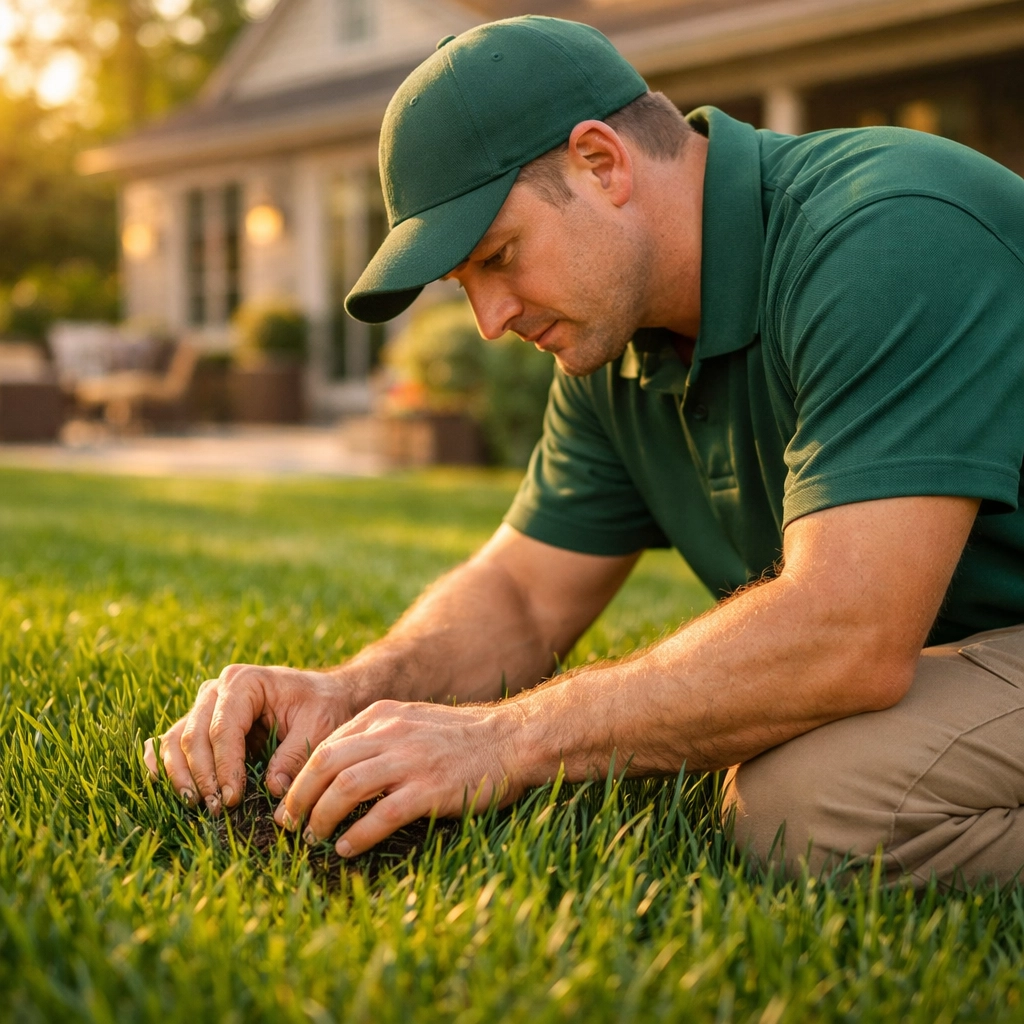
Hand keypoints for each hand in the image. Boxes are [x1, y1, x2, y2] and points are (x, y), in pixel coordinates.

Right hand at [143, 664, 357, 812]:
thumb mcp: (319, 725)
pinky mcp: (201, 722)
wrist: (322, 694)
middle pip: (194, 735)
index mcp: (245, 682)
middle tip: (216, 808)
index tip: (232, 798)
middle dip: (202, 775)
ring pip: (176, 740)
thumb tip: (272, 788)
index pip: (223, 728)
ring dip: (180, 774)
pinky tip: (160, 783)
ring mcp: (205, 705)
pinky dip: (164, 762)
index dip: (224, 766)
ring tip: (194, 804)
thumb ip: (295, 755)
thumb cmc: (321, 705)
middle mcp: (217, 690)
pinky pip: (172, 741)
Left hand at [275, 700, 525, 856]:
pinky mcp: (430, 788)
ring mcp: (411, 759)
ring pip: (345, 787)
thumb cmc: (464, 738)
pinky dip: (357, 834)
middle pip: (325, 763)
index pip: (326, 745)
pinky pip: (381, 815)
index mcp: (384, 715)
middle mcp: (391, 732)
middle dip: (299, 797)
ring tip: (315, 839)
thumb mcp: (415, 722)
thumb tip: (341, 771)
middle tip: (290, 825)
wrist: (513, 739)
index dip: (301, 778)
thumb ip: (381, 737)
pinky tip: (347, 848)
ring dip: (322, 817)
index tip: (291, 803)